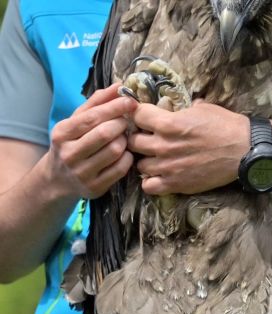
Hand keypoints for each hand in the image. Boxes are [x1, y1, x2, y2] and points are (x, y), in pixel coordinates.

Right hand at [47, 84, 136, 198]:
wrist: (58, 180)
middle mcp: (69, 154)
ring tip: (123, 137)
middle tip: (127, 121)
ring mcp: (82, 173)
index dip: (114, 108)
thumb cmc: (72, 143)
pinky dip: (128, 158)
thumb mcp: (77, 121)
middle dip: (121, 124)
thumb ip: (97, 102)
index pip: (92, 118)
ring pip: (115, 151)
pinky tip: (125, 153)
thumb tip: (118, 85)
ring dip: (126, 141)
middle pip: (105, 134)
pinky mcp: (95, 187)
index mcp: (62, 133)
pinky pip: (121, 169)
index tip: (131, 101)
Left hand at [128, 101, 248, 194]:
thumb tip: (176, 107)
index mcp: (168, 123)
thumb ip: (183, 109)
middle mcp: (163, 145)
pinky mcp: (176, 184)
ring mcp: (168, 167)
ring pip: (139, 164)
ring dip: (146, 160)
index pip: (137, 115)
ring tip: (157, 158)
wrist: (245, 151)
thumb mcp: (203, 108)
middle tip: (149, 138)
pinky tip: (160, 175)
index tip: (147, 117)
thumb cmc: (227, 126)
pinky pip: (149, 186)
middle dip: (139, 138)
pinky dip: (151, 181)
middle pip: (132, 141)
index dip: (140, 115)